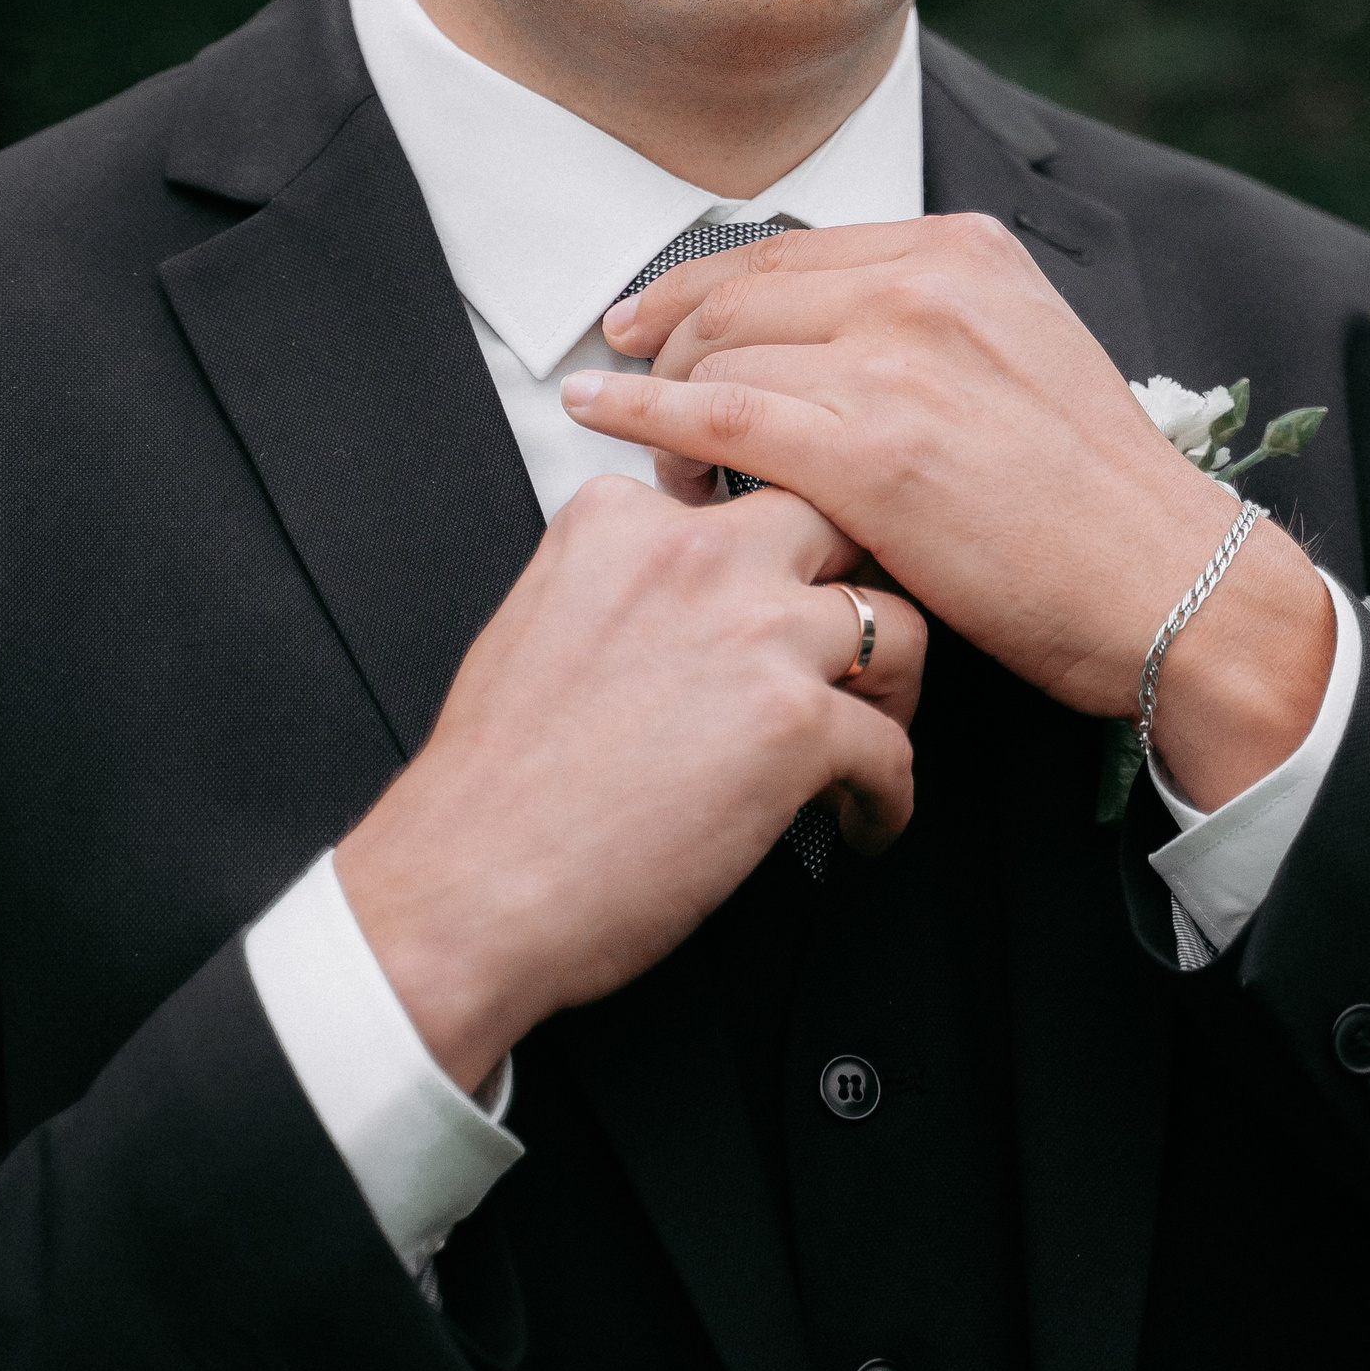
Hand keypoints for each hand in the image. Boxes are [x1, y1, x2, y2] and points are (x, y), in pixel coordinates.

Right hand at [334, 474, 925, 1091]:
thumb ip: (620, 578)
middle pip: (839, 522)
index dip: (774, 552)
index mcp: (620, 519)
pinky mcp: (797, 724)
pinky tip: (861, 819)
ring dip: (897, 686)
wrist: (472, 878)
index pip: (740, 492)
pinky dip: (887, 796)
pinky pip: (891, 746)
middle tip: (862, 637)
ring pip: (895, 623)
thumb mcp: (540, 617)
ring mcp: (755, 631)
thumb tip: (681, 605)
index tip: (780, 592)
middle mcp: (697, 554)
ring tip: (879, 727)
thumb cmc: (495, 778)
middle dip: (865, 576)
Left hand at [564, 216, 1333, 809]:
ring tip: (658, 463)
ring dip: (665, 404)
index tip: (647, 318)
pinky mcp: (870, 453)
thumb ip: (923, 321)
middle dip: (669, 345)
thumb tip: (804, 328)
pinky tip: (601, 424)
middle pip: (738, 294)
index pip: (786, 251)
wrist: (1166, 585)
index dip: (699, 286)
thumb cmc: (1090, 499)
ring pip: (721, 356)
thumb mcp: (1018, 353)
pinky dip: (643, 420)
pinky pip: (716, 420)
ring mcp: (896, 364)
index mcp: (961, 250)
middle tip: (632, 391)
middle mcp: (925, 286)